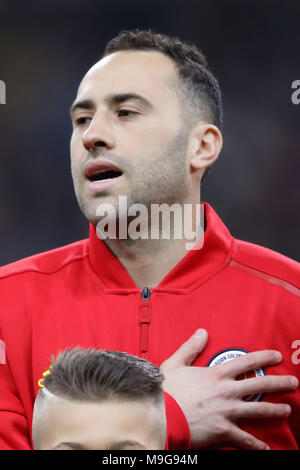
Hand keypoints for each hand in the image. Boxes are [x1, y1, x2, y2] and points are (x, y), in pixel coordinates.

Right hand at [160, 329, 298, 449]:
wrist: (161, 415)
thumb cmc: (166, 390)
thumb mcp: (176, 363)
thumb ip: (191, 347)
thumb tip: (202, 332)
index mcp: (217, 374)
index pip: (247, 362)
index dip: (264, 358)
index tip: (277, 356)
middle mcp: (227, 391)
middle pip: (260, 385)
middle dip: (279, 383)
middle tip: (293, 382)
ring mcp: (228, 411)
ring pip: (259, 410)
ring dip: (275, 410)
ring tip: (287, 410)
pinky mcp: (224, 431)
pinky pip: (245, 439)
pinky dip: (256, 445)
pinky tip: (265, 448)